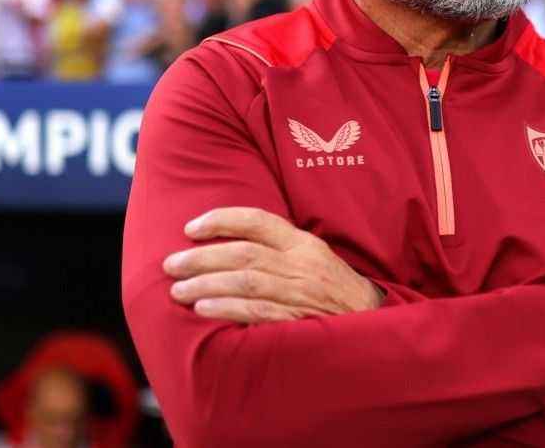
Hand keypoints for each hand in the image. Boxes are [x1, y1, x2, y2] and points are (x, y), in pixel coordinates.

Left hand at [163, 207, 382, 323]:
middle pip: (244, 254)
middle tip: (170, 264)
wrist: (373, 323)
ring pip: (247, 282)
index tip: (191, 228)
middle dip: (202, 257)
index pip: (259, 221)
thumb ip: (279, 249)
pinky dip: (228, 309)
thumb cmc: (334, 291)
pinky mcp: (300, 320)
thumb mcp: (314, 258)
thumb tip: (229, 243)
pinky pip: (258, 312)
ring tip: (178, 290)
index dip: (222, 220)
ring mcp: (302, 293)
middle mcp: (302, 264)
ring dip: (207, 285)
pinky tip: (204, 309)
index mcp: (304, 244)